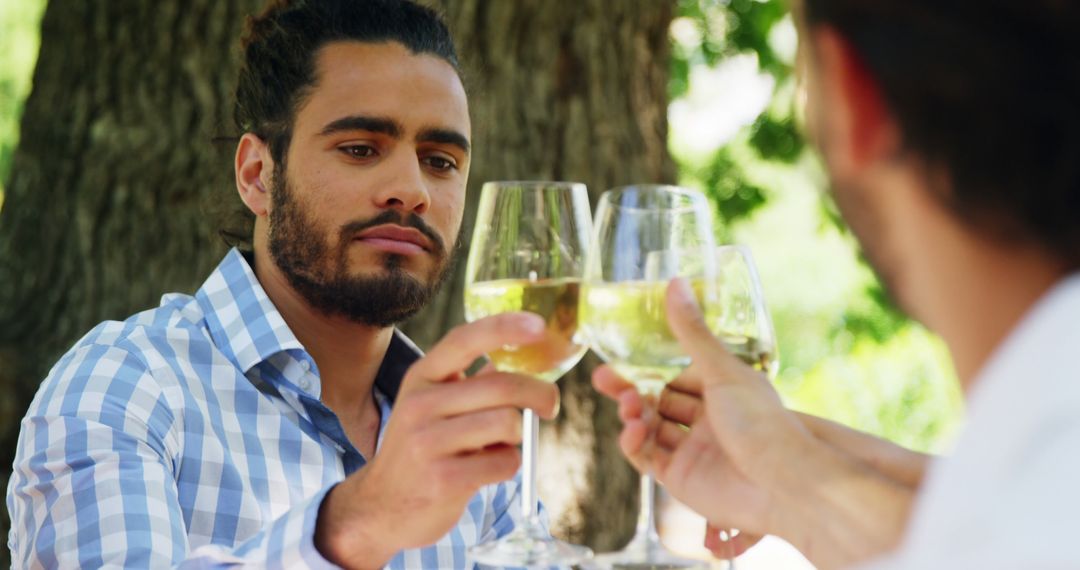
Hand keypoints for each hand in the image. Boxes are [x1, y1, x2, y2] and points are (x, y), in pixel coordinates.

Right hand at [316, 313, 559, 568]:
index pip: (465, 340)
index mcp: (421, 377)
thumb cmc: (422, 449)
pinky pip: (505, 462)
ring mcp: (428, 442)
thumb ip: (472, 383)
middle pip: (502, 385)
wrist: (381, 507)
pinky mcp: (443, 479)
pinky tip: (489, 470)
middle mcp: (420, 403)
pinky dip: (509, 465)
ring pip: (507, 423)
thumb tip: (521, 359)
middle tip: (549, 406)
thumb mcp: (433, 406)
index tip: (540, 326)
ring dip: (518, 436)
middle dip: (539, 394)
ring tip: (501, 445)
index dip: (505, 328)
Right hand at [596, 279, 916, 567]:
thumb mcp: (721, 369)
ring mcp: (693, 450)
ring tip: (630, 405)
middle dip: (630, 389)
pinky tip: (633, 429)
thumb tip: (674, 282)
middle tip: (601, 379)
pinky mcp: (681, 478)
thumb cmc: (760, 420)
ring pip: (650, 427)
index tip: (623, 354)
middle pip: (658, 400)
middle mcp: (709, 421)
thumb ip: (691, 330)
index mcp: (723, 392)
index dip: (650, 366)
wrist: (778, 481)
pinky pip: (647, 458)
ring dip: (633, 413)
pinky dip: (634, 443)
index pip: (678, 375)